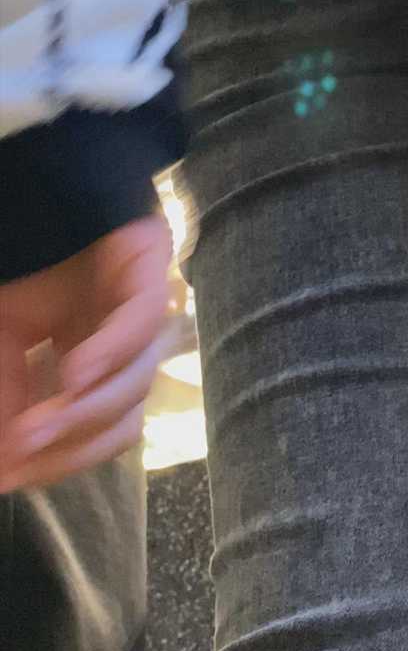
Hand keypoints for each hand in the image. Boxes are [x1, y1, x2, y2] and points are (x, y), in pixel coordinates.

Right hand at [0, 215, 173, 492]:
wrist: (34, 170)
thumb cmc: (15, 253)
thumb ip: (4, 391)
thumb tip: (4, 465)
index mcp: (85, 353)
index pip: (85, 426)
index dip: (52, 458)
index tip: (7, 479)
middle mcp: (123, 335)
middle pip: (118, 416)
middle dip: (68, 445)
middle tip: (22, 457)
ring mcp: (140, 300)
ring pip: (135, 378)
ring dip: (86, 410)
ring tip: (38, 427)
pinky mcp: (150, 263)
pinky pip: (142, 319)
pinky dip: (109, 350)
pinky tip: (74, 373)